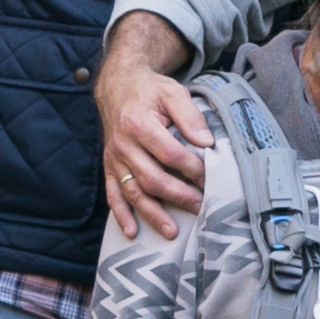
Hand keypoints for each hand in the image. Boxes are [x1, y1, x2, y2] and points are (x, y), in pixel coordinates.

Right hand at [98, 27, 211, 239]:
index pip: (170, 154)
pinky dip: (121, 215)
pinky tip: (132, 232)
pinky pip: (113, 194)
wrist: (117, 86)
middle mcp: (123, 145)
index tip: (210, 178)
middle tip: (201, 207)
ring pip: (133, 192)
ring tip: (172, 232)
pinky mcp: (109, 167)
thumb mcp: (173, 92)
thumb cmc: (150, 91)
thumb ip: (190, 115)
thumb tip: (206, 142)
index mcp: (139, 124)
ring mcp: (114, 159)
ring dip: (152, 214)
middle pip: (152, 178)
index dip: (192, 169)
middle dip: (178, 196)